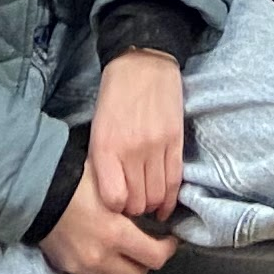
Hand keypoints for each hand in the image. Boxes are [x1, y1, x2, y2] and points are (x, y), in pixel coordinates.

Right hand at [41, 166, 178, 273]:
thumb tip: (153, 208)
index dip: (167, 250)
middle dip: (146, 261)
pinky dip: (104, 271)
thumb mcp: (111, 182)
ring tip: (125, 251)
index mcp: (116, 234)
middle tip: (148, 245)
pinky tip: (103, 253)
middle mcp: (102, 257)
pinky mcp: (68, 269)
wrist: (35, 192)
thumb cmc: (76, 180)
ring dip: (125, 269)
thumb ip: (132, 199)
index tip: (169, 240)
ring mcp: (83, 267)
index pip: (155, 257)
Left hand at [87, 47, 187, 221]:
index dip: (116, 210)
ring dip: (153, 205)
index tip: (117, 207)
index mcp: (106, 147)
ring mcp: (156, 146)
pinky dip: (171, 199)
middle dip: (134, 210)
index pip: (114, 200)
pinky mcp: (176, 141)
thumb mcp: (96, 129)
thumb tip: (111, 196)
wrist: (143, 63)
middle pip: (138, 202)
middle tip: (133, 206)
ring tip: (148, 204)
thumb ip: (102, 162)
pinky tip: (165, 206)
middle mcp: (131, 150)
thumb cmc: (114, 97)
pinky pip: (176, 181)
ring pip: (158, 195)